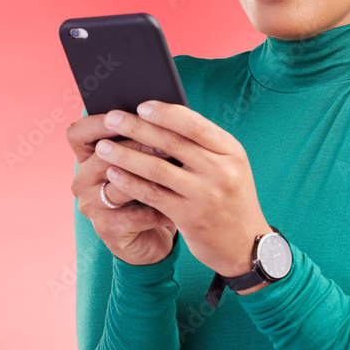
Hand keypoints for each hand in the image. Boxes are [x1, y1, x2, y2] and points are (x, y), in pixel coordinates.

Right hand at [67, 113, 177, 264]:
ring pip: (117, 187)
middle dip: (136, 147)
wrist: (153, 234)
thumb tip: (168, 113)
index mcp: (87, 157)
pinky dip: (159, 209)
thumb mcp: (147, 160)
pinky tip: (181, 201)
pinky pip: (134, 216)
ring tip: (177, 171)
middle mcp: (83, 181)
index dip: (98, 122)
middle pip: (101, 156)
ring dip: (149, 178)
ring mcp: (92, 206)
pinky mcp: (107, 230)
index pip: (79, 133)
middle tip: (166, 143)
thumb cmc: (152, 188)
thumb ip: (148, 139)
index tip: (129, 113)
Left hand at [89, 101, 271, 279]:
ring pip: (157, 168)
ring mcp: (205, 194)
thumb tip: (160, 120)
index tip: (140, 105)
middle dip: (136, 127)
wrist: (246, 244)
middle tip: (111, 118)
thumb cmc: (230, 198)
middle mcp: (221, 170)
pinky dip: (130, 182)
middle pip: (171, 142)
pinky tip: (114, 174)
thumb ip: (203, 146)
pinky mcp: (189, 217)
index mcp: (231, 151)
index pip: (194, 124)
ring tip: (103, 147)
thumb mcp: (229, 167)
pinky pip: (153, 194)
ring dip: (126, 155)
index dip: (165, 113)